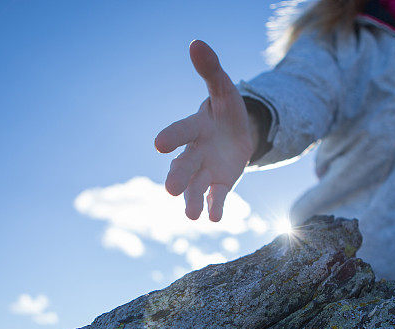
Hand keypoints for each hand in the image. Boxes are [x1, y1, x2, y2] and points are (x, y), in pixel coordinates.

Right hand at [154, 40, 258, 221]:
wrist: (235, 134)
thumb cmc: (225, 110)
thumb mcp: (224, 90)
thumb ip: (211, 71)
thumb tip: (196, 42)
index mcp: (194, 127)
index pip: (181, 132)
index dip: (172, 137)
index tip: (159, 145)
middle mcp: (194, 153)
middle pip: (184, 165)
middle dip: (177, 176)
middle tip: (169, 190)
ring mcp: (204, 172)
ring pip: (194, 188)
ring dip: (192, 201)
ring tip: (192, 215)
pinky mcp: (218, 185)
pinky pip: (214, 198)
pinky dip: (214, 208)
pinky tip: (214, 220)